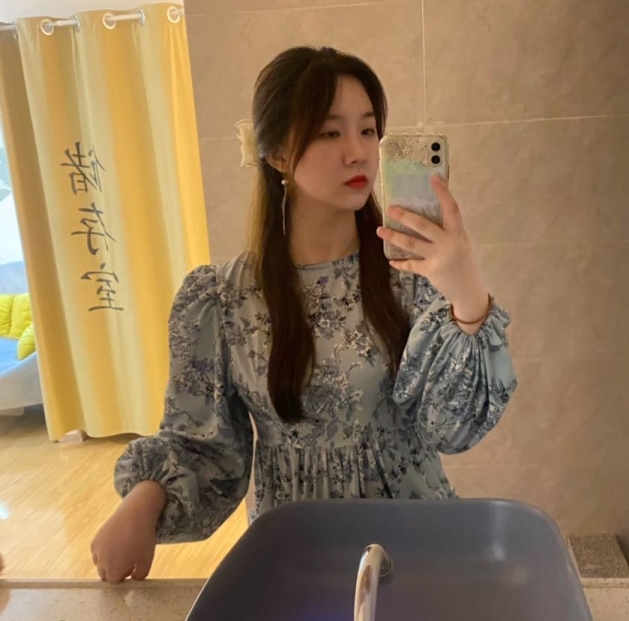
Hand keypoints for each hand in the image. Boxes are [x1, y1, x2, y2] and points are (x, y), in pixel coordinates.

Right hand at [91, 482, 165, 582]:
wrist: (135, 513)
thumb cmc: (143, 538)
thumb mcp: (147, 560)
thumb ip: (139, 576)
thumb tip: (132, 578)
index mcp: (113, 571)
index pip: (115, 582)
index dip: (124, 575)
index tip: (132, 566)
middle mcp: (101, 563)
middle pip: (105, 574)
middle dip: (115, 570)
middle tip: (128, 558)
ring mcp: (96, 550)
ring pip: (99, 563)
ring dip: (108, 561)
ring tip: (122, 548)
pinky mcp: (95, 538)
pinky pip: (97, 551)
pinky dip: (103, 550)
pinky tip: (115, 541)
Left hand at [376, 175, 487, 308]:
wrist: (469, 291)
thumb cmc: (465, 264)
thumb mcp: (462, 244)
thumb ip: (448, 233)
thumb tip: (426, 218)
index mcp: (458, 233)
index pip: (452, 209)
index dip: (443, 193)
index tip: (433, 177)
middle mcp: (448, 243)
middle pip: (423, 225)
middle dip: (404, 216)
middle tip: (390, 209)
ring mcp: (439, 258)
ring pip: (411, 244)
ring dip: (393, 237)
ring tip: (380, 230)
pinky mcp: (431, 271)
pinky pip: (411, 265)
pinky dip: (400, 263)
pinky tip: (391, 261)